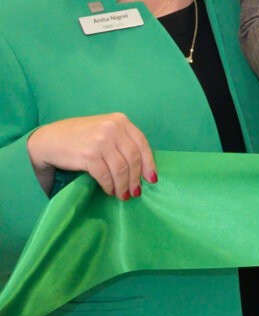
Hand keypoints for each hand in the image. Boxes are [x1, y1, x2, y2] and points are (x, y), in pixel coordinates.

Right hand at [25, 113, 155, 199]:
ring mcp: (101, 141)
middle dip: (136, 178)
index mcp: (120, 120)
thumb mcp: (105, 130)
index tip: (151, 179)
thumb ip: (122, 141)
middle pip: (133, 158)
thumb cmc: (79, 136)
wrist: (48, 139)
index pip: (142, 144)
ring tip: (123, 195)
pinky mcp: (89, 155)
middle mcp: (112, 128)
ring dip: (123, 185)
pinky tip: (110, 191)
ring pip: (121, 169)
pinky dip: (110, 186)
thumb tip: (143, 167)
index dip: (149, 164)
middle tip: (136, 192)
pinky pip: (105, 175)